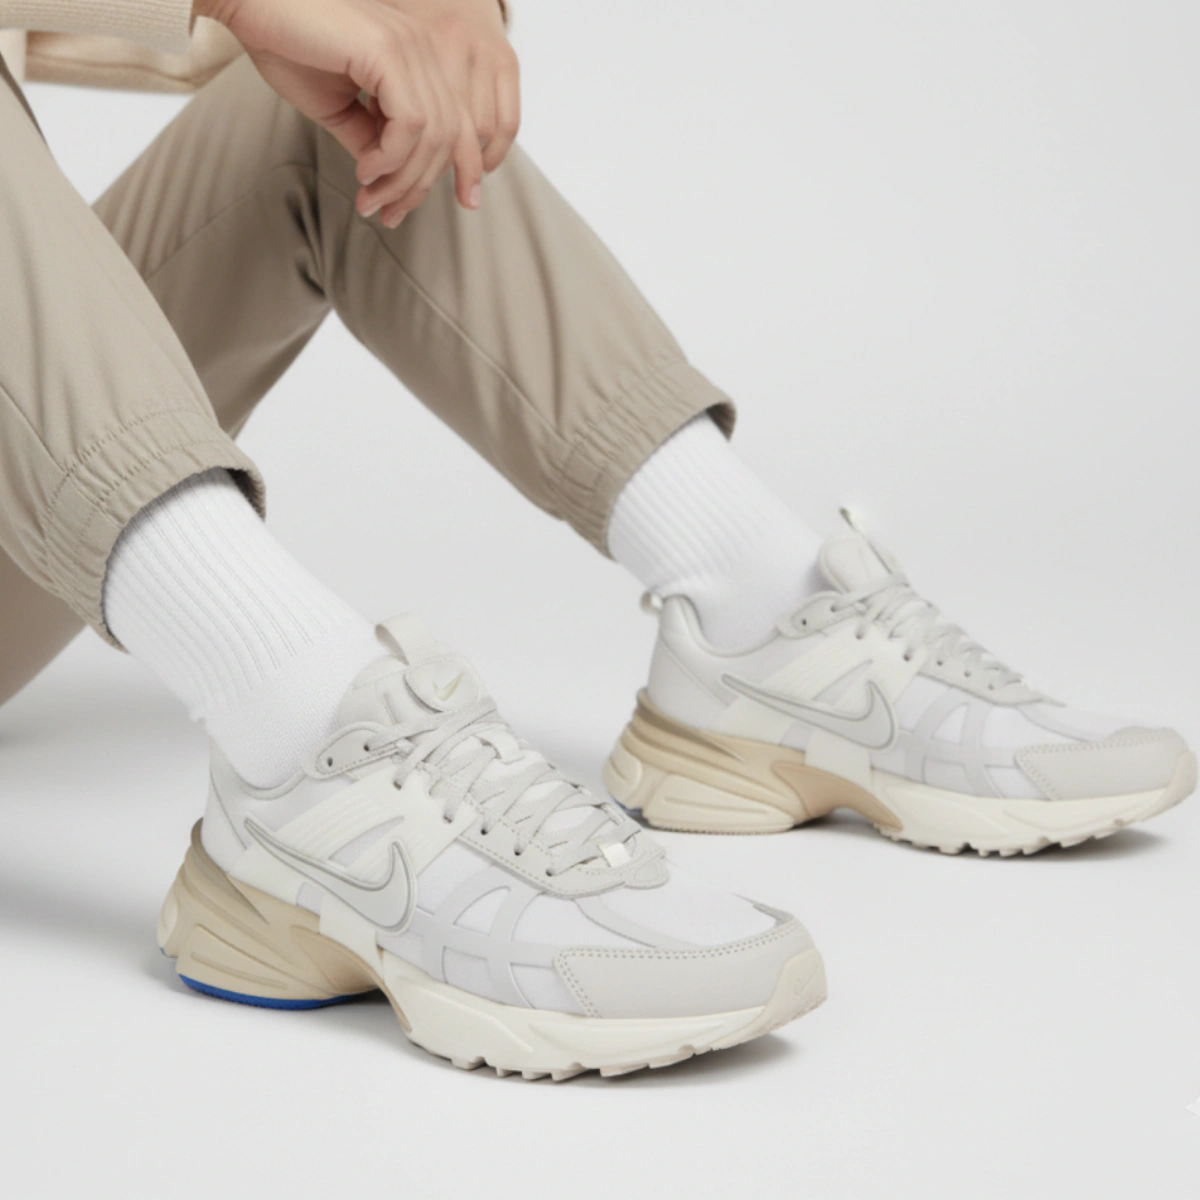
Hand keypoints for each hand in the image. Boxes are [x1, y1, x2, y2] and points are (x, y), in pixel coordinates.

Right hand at [199, 0, 517, 226]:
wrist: (247, 4)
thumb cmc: (286, 47)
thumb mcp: (339, 109)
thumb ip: (371, 140)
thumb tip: (388, 179)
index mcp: (417, 60)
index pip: (450, 129)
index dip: (435, 178)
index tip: (402, 211)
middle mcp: (422, 49)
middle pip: (449, 139)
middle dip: (417, 188)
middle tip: (385, 215)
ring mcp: (410, 47)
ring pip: (434, 137)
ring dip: (401, 180)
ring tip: (370, 197)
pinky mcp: (389, 51)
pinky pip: (411, 124)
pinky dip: (390, 158)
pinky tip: (364, 171)